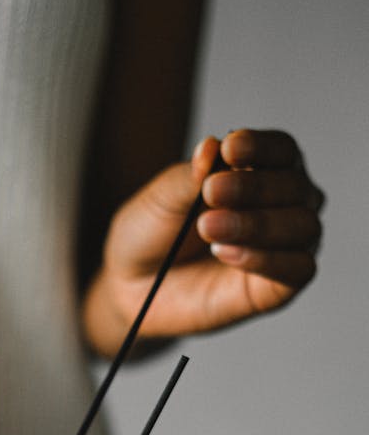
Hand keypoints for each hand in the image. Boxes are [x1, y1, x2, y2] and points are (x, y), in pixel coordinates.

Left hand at [82, 129, 324, 355]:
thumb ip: (191, 176)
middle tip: (211, 192)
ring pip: (303, 226)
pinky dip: (268, 259)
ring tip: (210, 227)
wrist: (132, 285)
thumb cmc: (153, 233)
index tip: (230, 149)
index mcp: (262, 171)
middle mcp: (284, 205)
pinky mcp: (278, 287)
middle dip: (254, 186)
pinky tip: (228, 254)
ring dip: (258, 223)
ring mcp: (284, 246)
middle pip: (295, 185)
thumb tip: (212, 147)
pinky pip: (298, 269)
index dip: (261, 147)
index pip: (281, 150)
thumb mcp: (163, 199)